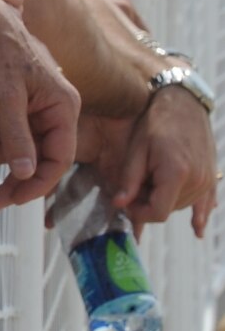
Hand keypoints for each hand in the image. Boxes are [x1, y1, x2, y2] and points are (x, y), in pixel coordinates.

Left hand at [0, 7, 78, 210]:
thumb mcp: (5, 98)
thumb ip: (17, 137)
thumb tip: (27, 173)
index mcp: (63, 106)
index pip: (59, 158)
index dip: (37, 184)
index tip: (12, 199)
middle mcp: (54, 109)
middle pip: (40, 157)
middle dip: (13, 178)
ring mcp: (35, 107)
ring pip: (19, 147)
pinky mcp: (17, 105)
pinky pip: (6, 134)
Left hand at [109, 86, 217, 236]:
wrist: (184, 101)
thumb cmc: (156, 121)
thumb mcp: (137, 149)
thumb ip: (129, 181)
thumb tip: (119, 206)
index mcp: (176, 174)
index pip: (157, 212)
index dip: (138, 213)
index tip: (125, 204)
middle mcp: (196, 180)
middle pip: (169, 209)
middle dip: (148, 205)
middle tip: (133, 190)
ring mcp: (207, 180)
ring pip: (181, 206)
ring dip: (164, 201)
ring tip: (151, 181)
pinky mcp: (211, 176)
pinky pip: (206, 202)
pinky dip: (200, 214)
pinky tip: (198, 229)